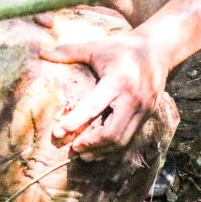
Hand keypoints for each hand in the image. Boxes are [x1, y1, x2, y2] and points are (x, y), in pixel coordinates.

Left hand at [40, 32, 166, 159]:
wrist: (158, 50)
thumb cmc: (122, 48)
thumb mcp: (96, 47)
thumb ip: (70, 51)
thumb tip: (42, 53)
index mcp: (118, 80)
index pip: (94, 107)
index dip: (74, 122)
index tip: (57, 132)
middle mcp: (132, 99)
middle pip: (112, 132)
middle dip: (90, 144)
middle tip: (72, 148)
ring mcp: (142, 110)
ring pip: (122, 140)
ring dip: (101, 151)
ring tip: (82, 154)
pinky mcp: (147, 116)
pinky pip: (129, 137)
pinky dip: (112, 147)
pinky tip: (98, 150)